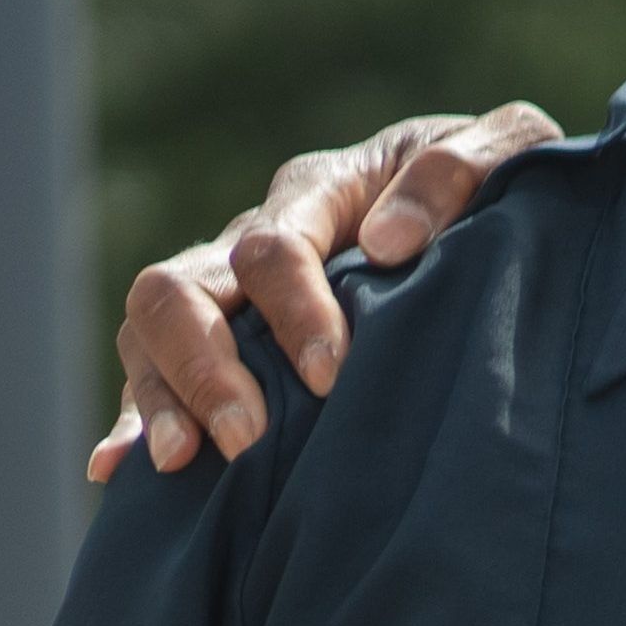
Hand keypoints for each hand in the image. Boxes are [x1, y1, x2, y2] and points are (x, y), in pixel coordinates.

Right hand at [92, 102, 563, 479]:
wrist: (501, 214)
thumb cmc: (501, 184)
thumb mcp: (506, 151)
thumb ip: (455, 173)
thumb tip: (385, 243)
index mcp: (318, 192)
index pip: (271, 249)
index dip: (292, 311)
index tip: (331, 375)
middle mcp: (252, 241)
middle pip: (176, 290)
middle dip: (204, 366)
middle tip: (250, 437)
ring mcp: (228, 297)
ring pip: (147, 333)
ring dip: (162, 398)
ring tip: (186, 461)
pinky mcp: (224, 349)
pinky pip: (151, 379)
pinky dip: (132, 424)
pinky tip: (120, 474)